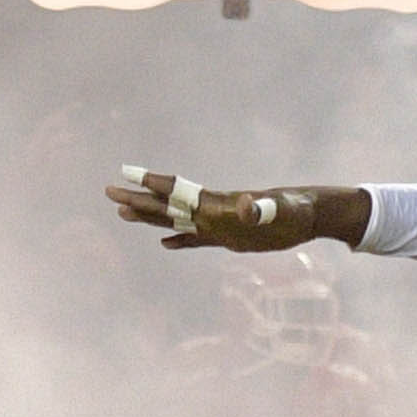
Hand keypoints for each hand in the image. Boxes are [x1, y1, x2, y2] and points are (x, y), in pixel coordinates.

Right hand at [108, 167, 356, 250]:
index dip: (154, 184)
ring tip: (122, 211)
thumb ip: (260, 208)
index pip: (179, 191)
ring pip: (174, 220)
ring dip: (149, 217)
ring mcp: (217, 224)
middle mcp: (211, 211)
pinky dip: (179, 241)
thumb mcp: (279, 211)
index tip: (126, 173)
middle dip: (137, 198)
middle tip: (108, 190)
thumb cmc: (295, 211)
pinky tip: (163, 243)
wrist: (308, 215)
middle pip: (166, 204)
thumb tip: (246, 206)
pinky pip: (195, 240)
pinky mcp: (227, 239)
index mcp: (217, 204)